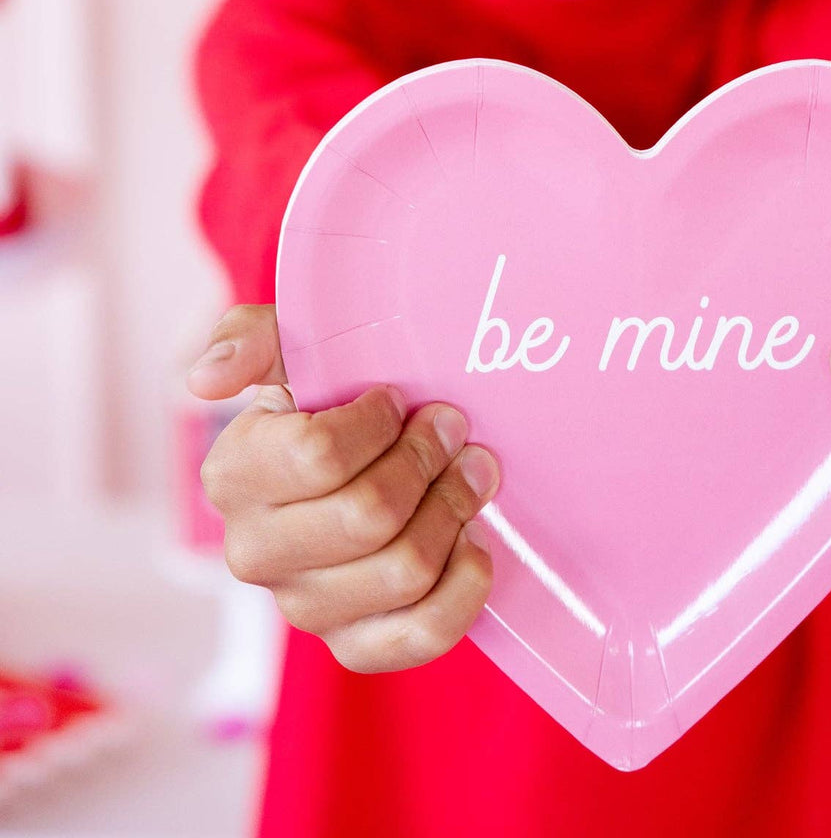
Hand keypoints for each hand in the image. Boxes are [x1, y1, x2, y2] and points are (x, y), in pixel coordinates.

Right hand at [185, 304, 500, 672]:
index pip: (318, 455)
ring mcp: (303, 607)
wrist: (371, 459)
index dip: (379, 423)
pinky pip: (423, 634)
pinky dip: (464, 583)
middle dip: (427, 463)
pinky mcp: (354, 645)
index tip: (398, 399)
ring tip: (470, 474)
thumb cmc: (334, 398)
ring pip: (404, 569)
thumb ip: (250, 340)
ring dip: (454, 510)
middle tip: (454, 430)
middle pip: (369, 515)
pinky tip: (470, 540)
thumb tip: (205, 379)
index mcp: (234, 474)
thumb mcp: (294, 347)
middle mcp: (255, 551)